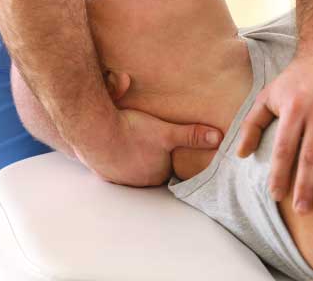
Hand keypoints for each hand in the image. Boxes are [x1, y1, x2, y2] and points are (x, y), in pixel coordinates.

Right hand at [75, 109, 221, 186]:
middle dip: (150, 159)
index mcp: (157, 174)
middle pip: (150, 170)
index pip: (168, 168)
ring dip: (132, 159)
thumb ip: (192, 136)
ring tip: (132, 142)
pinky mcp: (102, 172)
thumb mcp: (166, 131)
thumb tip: (217, 138)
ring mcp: (119, 179)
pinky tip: (114, 144)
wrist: (95, 131)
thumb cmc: (132, 131)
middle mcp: (138, 182)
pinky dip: (114, 157)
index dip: (168, 156)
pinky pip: (112, 167)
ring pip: (131, 170)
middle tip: (148, 141)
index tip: (165, 145)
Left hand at [235, 50, 312, 212]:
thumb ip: (252, 124)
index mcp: (294, 109)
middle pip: (312, 154)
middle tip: (303, 210)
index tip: (277, 196)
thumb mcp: (269, 95)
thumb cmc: (296, 77)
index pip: (285, 147)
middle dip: (307, 185)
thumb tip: (240, 154)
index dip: (280, 173)